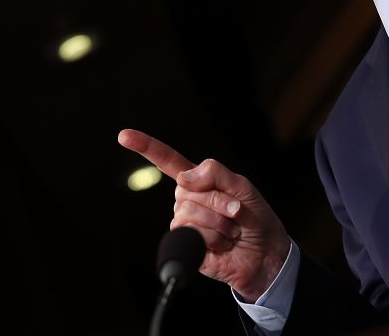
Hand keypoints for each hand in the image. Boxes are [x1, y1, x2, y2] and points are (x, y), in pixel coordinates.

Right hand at [117, 128, 290, 299]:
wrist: (265, 253)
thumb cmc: (255, 217)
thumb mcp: (242, 186)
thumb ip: (215, 173)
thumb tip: (183, 177)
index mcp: (198, 181)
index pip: (167, 161)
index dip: (146, 147)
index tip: (124, 135)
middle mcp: (186, 199)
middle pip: (187, 189)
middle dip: (219, 200)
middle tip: (236, 212)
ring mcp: (185, 222)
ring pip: (188, 211)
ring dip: (219, 221)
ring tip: (231, 230)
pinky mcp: (185, 244)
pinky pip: (191, 232)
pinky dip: (214, 237)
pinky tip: (222, 244)